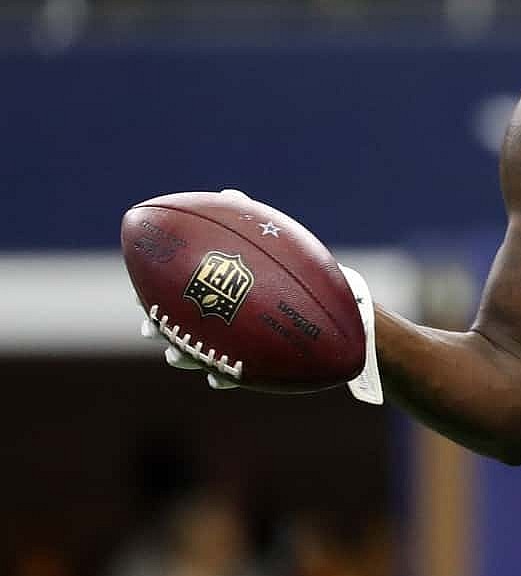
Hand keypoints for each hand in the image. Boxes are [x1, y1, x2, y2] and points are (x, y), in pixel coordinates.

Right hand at [135, 189, 383, 402]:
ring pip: (197, 355)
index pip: (170, 294)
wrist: (326, 300)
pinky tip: (220, 380)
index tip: (140, 296)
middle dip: (159, 330)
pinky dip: (226, 379)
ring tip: (180, 356)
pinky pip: (235, 377)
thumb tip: (230, 195)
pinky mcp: (253, 364)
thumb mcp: (270, 238)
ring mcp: (231, 343)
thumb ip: (247, 215)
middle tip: (152, 328)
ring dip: (185, 357)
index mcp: (210, 289)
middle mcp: (215, 317)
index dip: (149, 296)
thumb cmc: (291, 266)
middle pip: (174, 327)